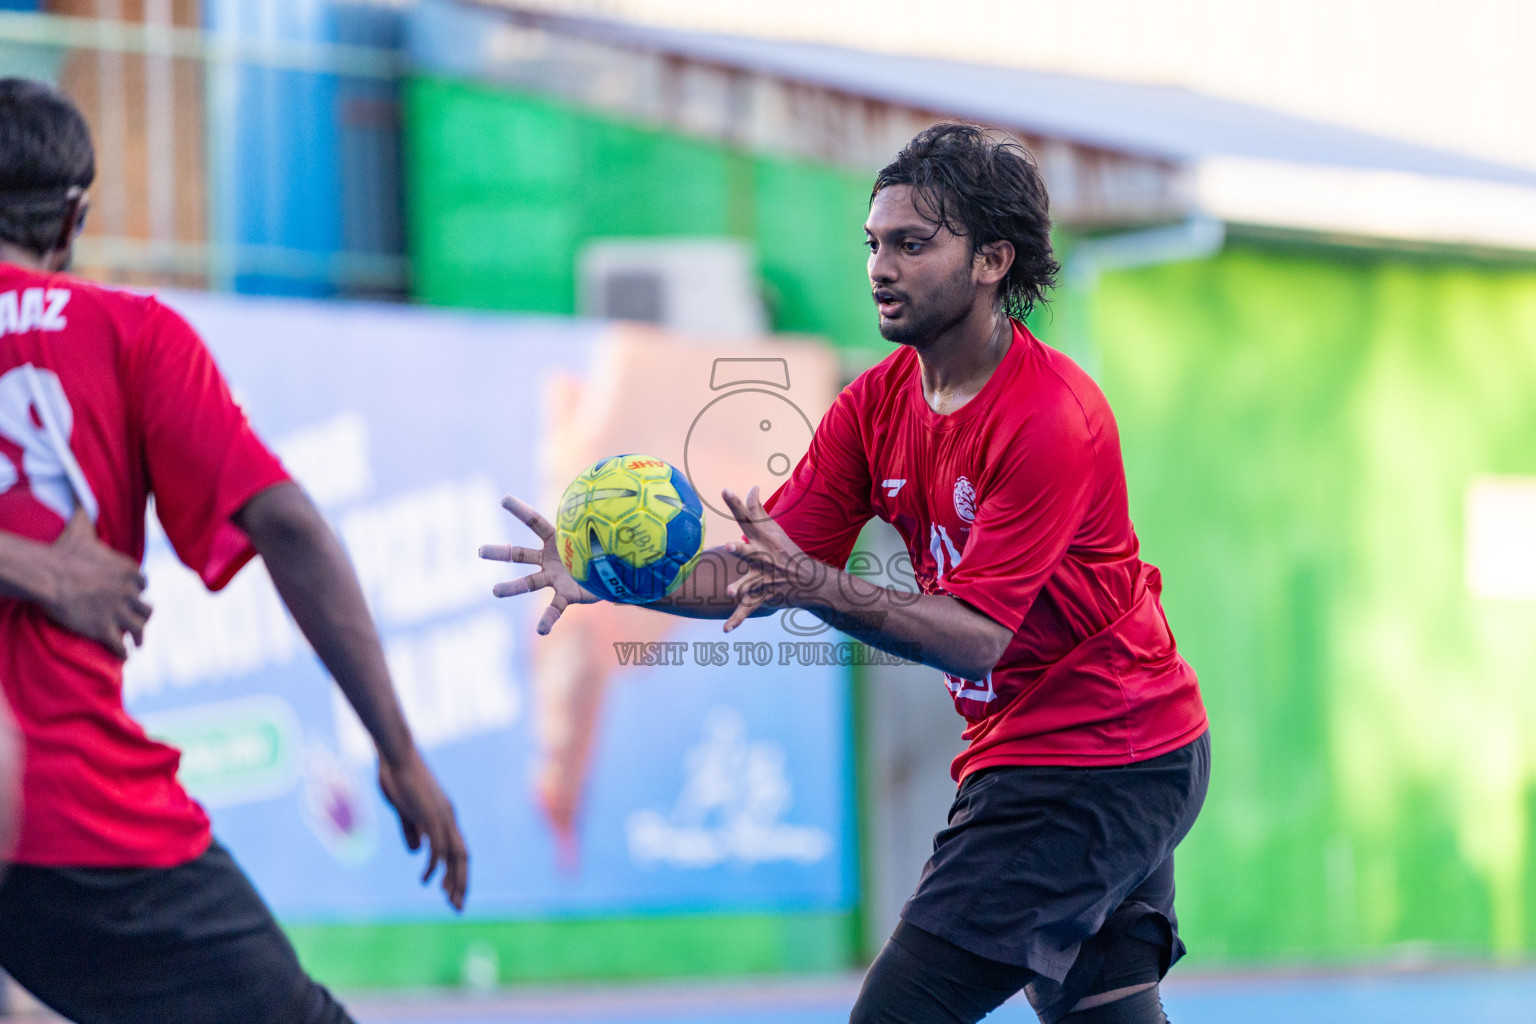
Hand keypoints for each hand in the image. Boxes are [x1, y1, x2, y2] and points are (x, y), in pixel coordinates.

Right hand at [43, 509, 151, 658]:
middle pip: (146, 608)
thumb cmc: (63, 550)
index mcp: (128, 570)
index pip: (142, 584)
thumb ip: (85, 510)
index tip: (135, 595)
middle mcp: (129, 592)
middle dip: (143, 616)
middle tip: (141, 623)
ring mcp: (119, 612)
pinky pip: (120, 646)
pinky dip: (122, 653)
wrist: (48, 575)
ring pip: (139, 629)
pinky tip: (122, 657)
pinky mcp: (105, 629)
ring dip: (138, 637)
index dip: (138, 590)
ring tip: (137, 644)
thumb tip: (80, 490)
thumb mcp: (81, 527)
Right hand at [378, 747, 468, 910]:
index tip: (451, 893)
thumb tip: (416, 853)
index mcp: (444, 815)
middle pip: (463, 856)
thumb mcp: (405, 811)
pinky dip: (434, 867)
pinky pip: (438, 848)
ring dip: (453, 880)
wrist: (396, 754)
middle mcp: (449, 817)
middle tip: (457, 908)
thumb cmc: (397, 777)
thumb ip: (411, 830)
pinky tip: (425, 881)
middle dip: (461, 883)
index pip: (458, 849)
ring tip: (448, 901)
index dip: (457, 872)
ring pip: (455, 855)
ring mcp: (443, 816)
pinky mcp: (432, 816)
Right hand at [480, 495, 599, 634]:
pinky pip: (554, 609)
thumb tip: (625, 494)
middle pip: (520, 554)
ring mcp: (554, 578)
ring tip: (495, 590)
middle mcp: (549, 559)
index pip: (535, 522)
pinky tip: (540, 630)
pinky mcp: (565, 596)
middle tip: (480, 550)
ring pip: (529, 583)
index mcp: (556, 539)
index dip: (520, 510)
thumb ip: (607, 520)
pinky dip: (547, 620)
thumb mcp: (605, 531)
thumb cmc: (604, 547)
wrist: (612, 573)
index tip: (503, 499)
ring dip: (512, 587)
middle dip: (500, 552)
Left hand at [721, 486, 817, 631]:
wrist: (808, 580)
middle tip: (728, 547)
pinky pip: (747, 610)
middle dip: (740, 550)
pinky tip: (725, 630)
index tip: (724, 490)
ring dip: (740, 588)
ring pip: (750, 584)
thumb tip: (751, 487)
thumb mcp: (774, 529)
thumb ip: (757, 509)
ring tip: (730, 592)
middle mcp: (762, 558)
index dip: (736, 504)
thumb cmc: (786, 550)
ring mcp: (764, 579)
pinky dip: (737, 621)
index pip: (747, 519)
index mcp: (762, 540)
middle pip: (749, 552)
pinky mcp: (763, 597)